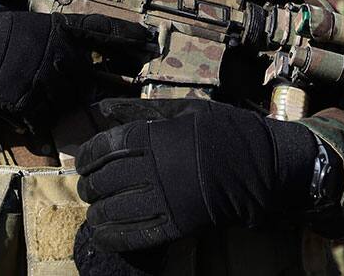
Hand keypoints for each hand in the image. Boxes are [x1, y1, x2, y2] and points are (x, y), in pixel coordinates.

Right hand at [0, 12, 148, 126]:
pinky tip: (18, 110)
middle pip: (87, 72)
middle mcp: (53, 47)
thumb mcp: (20, 31)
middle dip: (99, 84)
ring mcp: (42, 72)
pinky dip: (34, 117)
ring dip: (57, 102)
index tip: (150, 40)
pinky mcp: (29, 96)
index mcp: (51, 25)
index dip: (125, 35)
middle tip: (117, 89)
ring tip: (35, 98)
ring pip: (66, 96)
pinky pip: (43, 113)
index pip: (98, 28)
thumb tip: (72, 56)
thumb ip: (48, 42)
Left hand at [75, 102, 338, 251]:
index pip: (107, 147)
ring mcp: (166, 198)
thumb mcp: (185, 109)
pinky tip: (103, 234)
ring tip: (94, 212)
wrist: (261, 166)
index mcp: (156, 136)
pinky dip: (114, 236)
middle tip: (87, 188)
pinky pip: (137, 234)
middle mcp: (156, 168)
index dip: (87, 156)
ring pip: (116, 209)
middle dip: (90, 186)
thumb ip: (143, 109)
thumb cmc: (224, 131)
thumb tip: (104, 107)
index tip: (82, 162)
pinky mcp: (177, 224)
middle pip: (106, 180)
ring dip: (98, 212)